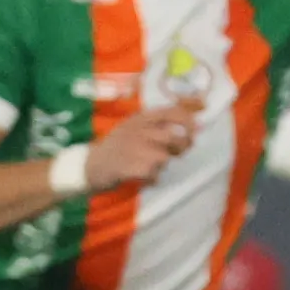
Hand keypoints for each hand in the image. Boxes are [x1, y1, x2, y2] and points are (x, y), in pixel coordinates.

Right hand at [87, 98, 201, 191]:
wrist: (90, 165)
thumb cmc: (118, 146)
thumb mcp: (135, 126)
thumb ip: (161, 122)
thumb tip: (198, 114)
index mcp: (140, 118)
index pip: (172, 111)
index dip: (189, 120)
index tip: (197, 129)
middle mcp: (138, 130)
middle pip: (173, 138)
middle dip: (181, 147)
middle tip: (177, 152)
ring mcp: (132, 148)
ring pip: (164, 158)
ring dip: (162, 165)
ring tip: (151, 166)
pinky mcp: (129, 167)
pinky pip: (153, 174)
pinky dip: (152, 178)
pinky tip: (143, 176)